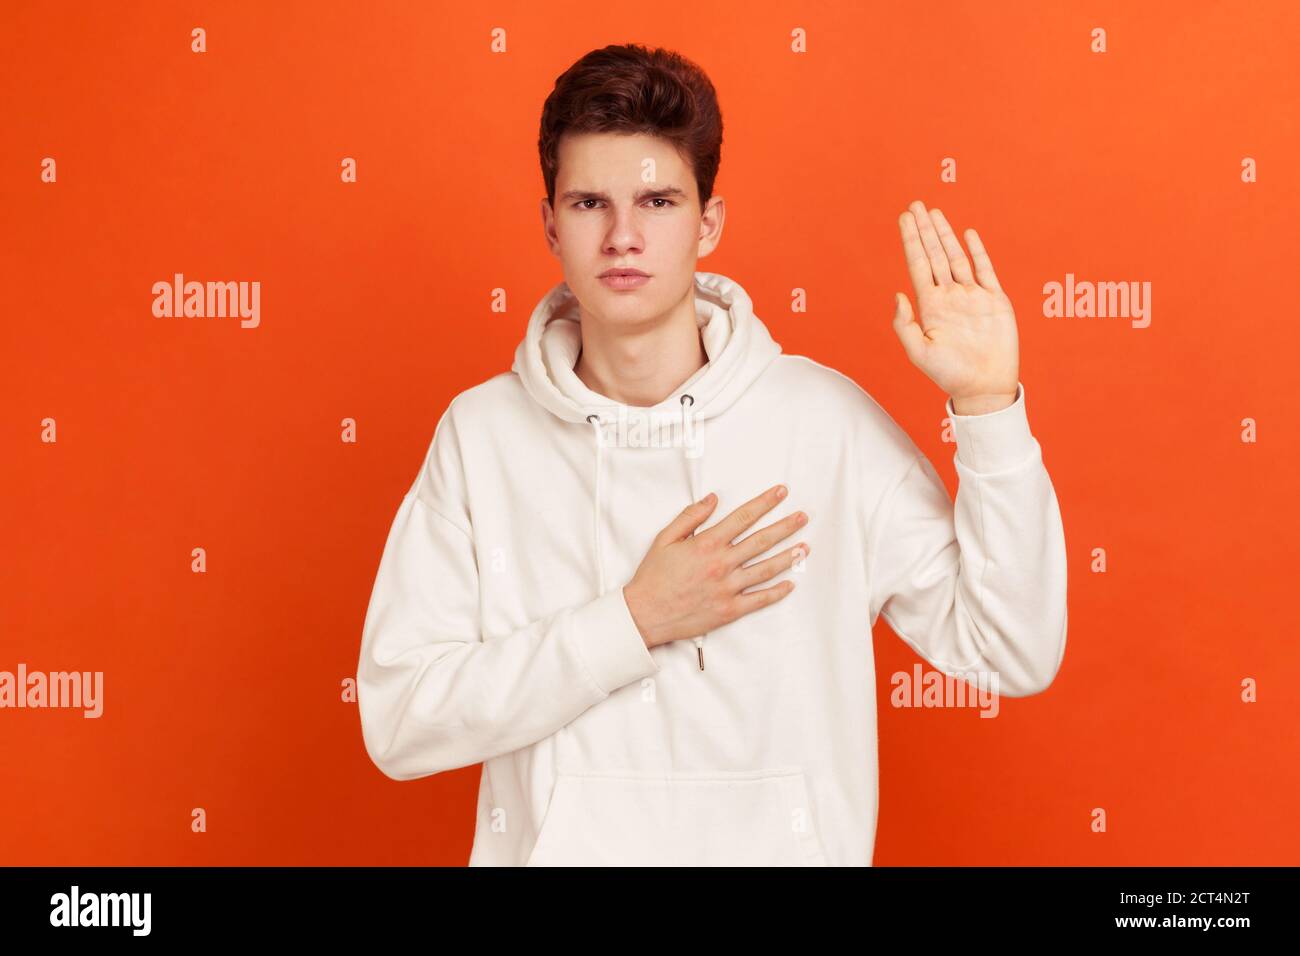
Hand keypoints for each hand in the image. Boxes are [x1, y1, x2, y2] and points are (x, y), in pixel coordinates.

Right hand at [623, 484, 808, 648]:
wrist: (645, 614)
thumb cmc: (654, 577)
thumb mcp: (665, 538)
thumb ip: (690, 517)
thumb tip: (712, 499)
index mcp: (707, 544)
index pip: (743, 517)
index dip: (765, 502)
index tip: (781, 492)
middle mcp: (721, 564)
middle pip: (762, 541)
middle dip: (785, 526)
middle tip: (802, 517)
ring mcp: (728, 589)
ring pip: (766, 569)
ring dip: (788, 557)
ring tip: (805, 547)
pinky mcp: (729, 610)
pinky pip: (759, 600)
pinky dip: (777, 592)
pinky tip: (790, 584)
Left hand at [894, 200, 1019, 413]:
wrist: (984, 387)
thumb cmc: (949, 374)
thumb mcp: (919, 352)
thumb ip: (905, 325)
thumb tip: (897, 295)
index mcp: (931, 306)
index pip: (918, 265)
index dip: (911, 241)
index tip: (905, 219)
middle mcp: (950, 296)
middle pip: (934, 254)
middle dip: (924, 230)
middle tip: (915, 205)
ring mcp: (972, 296)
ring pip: (956, 257)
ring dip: (945, 235)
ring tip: (934, 213)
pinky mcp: (995, 300)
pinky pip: (985, 270)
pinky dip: (977, 251)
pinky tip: (967, 234)